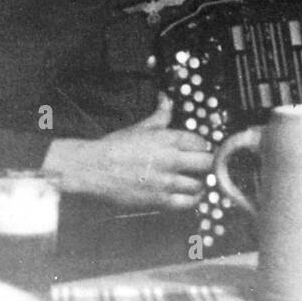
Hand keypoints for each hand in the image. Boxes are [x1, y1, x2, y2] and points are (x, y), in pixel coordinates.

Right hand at [43, 94, 211, 210]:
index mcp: (168, 138)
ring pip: (199, 184)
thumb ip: (160, 114)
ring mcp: (166, 181)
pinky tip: (189, 195)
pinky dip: (192, 200)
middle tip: (200, 168)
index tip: (198, 152)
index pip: (202, 143)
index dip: (201, 148)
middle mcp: (171, 159)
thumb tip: (165, 98)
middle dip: (205, 165)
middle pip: (207, 163)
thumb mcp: (140, 126)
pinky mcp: (159, 200)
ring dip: (199, 183)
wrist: (94, 169)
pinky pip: (188, 203)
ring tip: (193, 182)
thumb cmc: (115, 147)